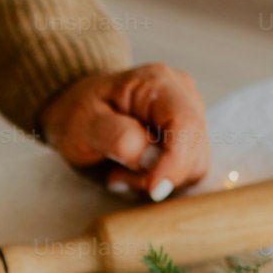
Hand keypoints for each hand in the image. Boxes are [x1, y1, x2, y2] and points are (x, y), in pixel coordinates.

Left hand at [39, 63, 209, 201]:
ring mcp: (190, 115)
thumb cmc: (78, 113)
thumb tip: (150, 158)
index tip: (153, 190)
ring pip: (194, 165)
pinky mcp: (187, 137)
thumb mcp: (85, 124)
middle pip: (195, 150)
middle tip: (116, 178)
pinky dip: (160, 179)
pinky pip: (186, 170)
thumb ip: (118, 138)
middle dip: (159, 175)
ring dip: (156, 179)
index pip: (186, 126)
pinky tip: (132, 172)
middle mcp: (183, 94)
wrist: (77, 109)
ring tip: (120, 173)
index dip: (176, 163)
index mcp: (158, 82)